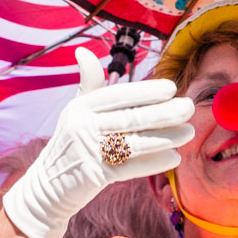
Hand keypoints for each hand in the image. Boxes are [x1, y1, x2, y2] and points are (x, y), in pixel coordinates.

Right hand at [3, 48, 194, 237]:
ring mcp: (88, 152)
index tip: (171, 88)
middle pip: (130, 118)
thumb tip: (83, 51)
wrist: (48, 186)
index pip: (118, 95)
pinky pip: (131, 168)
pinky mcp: (95, 176)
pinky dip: (154, 163)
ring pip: (135, 142)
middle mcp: (81, 126)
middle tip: (189, 108)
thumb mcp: (74, 112)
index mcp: (80, 107)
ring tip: (188, 132)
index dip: (146, 91)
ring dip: (166, 137)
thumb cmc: (70, 144)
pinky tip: (173, 157)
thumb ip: (87, 84)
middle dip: (164, 113)